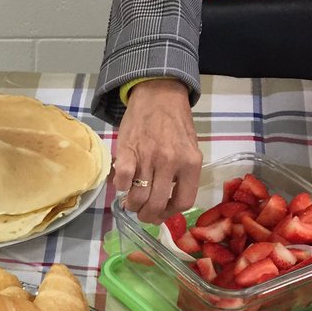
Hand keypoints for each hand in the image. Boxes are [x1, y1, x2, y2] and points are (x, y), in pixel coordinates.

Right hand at [112, 78, 202, 223]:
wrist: (159, 95)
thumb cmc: (175, 123)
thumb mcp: (190, 148)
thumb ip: (182, 174)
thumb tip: (166, 201)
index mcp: (191, 163)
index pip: (183, 202)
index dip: (170, 214)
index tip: (161, 213)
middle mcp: (171, 162)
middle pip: (158, 204)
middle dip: (147, 215)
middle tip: (142, 213)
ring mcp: (148, 156)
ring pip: (139, 196)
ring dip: (132, 205)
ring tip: (131, 202)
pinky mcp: (128, 150)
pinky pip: (123, 180)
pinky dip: (120, 187)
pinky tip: (122, 185)